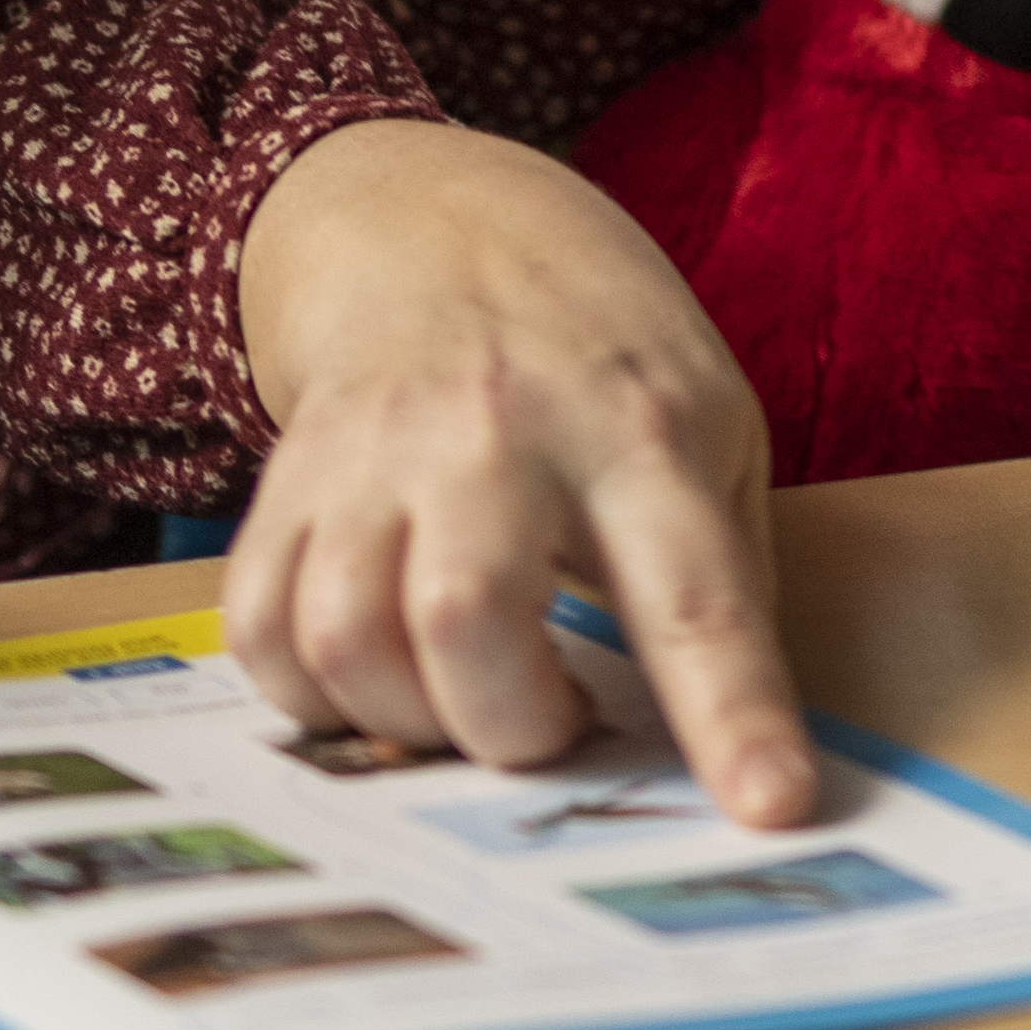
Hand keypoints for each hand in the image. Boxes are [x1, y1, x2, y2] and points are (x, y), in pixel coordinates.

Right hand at [229, 121, 818, 827]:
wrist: (439, 222)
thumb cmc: (605, 353)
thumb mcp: (716, 427)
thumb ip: (724, 578)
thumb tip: (733, 754)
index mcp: (642, 429)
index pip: (696, 592)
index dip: (732, 711)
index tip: (770, 807)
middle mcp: (500, 432)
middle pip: (468, 619)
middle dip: (507, 729)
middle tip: (547, 727)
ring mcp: (379, 447)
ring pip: (345, 632)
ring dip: (401, 719)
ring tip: (456, 703)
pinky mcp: (290, 471)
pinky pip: (260, 624)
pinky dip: (307, 691)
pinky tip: (369, 673)